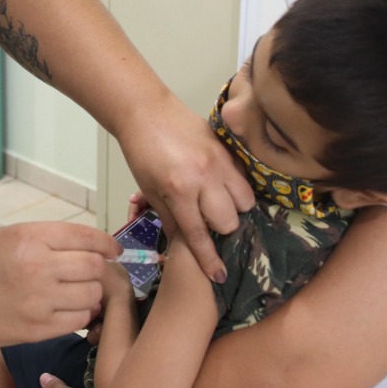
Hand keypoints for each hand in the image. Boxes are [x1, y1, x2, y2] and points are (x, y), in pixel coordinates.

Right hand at [0, 221, 119, 348]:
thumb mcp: (9, 236)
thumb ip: (48, 238)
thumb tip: (91, 245)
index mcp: (30, 238)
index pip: (86, 237)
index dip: (107, 243)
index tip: (113, 249)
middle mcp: (38, 268)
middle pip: (95, 266)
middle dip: (101, 268)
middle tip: (96, 271)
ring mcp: (40, 302)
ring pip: (93, 295)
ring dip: (93, 292)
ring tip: (80, 290)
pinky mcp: (39, 330)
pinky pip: (80, 320)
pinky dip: (82, 313)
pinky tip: (69, 308)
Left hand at [115, 94, 252, 282]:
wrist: (146, 111)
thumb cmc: (141, 153)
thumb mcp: (148, 189)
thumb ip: (169, 218)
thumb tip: (182, 246)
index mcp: (179, 190)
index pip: (199, 234)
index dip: (210, 259)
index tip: (219, 276)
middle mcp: (204, 178)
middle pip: (230, 221)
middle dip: (221, 228)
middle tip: (207, 221)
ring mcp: (220, 162)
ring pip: (245, 201)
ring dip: (234, 208)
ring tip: (217, 203)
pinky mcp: (227, 150)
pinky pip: (244, 179)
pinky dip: (236, 188)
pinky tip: (221, 186)